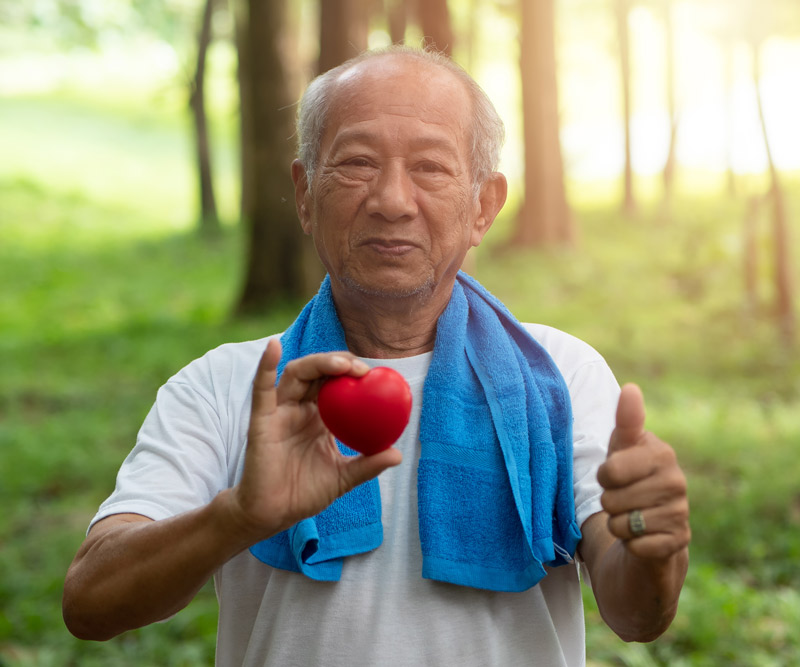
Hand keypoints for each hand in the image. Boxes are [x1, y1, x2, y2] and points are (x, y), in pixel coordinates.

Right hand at [229, 339, 402, 542]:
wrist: (273, 514)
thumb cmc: (305, 493)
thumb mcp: (344, 477)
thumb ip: (368, 465)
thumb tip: (398, 454)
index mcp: (319, 417)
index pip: (337, 383)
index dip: (354, 373)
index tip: (376, 375)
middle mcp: (300, 408)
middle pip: (319, 372)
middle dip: (340, 362)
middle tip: (362, 369)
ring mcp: (279, 411)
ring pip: (297, 373)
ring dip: (319, 362)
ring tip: (342, 365)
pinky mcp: (261, 419)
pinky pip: (261, 389)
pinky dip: (265, 364)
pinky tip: (273, 346)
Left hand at [597, 384, 689, 560]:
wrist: (648, 527)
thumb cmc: (630, 480)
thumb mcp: (623, 449)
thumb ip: (626, 421)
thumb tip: (631, 388)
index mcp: (662, 453)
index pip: (611, 471)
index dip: (604, 477)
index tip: (614, 475)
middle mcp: (677, 482)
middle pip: (612, 499)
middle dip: (609, 503)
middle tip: (624, 499)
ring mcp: (681, 513)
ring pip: (621, 523)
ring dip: (618, 524)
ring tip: (632, 516)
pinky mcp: (678, 543)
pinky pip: (635, 546)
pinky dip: (631, 544)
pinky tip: (643, 537)